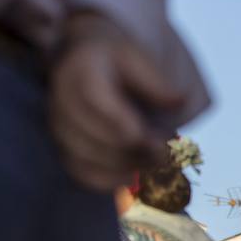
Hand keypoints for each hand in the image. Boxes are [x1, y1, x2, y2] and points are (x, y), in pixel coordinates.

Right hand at [50, 13, 184, 190]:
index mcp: (83, 67)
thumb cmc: (126, 63)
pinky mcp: (65, 148)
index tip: (155, 141)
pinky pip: (83, 174)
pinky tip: (138, 174)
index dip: (124, 125)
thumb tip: (180, 102)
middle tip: (169, 153)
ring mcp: (60, 125)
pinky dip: (113, 180)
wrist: (100, 66)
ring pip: (88, 158)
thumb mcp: (145, 61)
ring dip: (129, 165)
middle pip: (92, 134)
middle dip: (135, 150)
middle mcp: (63, 97)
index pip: (93, 98)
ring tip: (159, 161)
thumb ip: (159, 82)